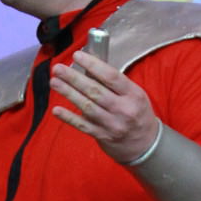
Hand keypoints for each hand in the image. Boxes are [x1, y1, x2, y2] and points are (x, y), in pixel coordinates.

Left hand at [51, 50, 159, 165]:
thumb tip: (88, 67)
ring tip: (54, 82)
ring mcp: (112, 124)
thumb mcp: (133, 95)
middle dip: (74, 78)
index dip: (93, 64)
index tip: (77, 55)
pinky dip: (69, 117)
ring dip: (68, 93)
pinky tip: (56, 109)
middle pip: (95, 91)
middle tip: (58, 68)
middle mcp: (123, 109)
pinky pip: (83, 125)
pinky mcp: (102, 136)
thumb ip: (113, 84)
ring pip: (87, 106)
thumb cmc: (137, 113)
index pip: (111, 76)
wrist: (145, 144)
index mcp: (133, 94)